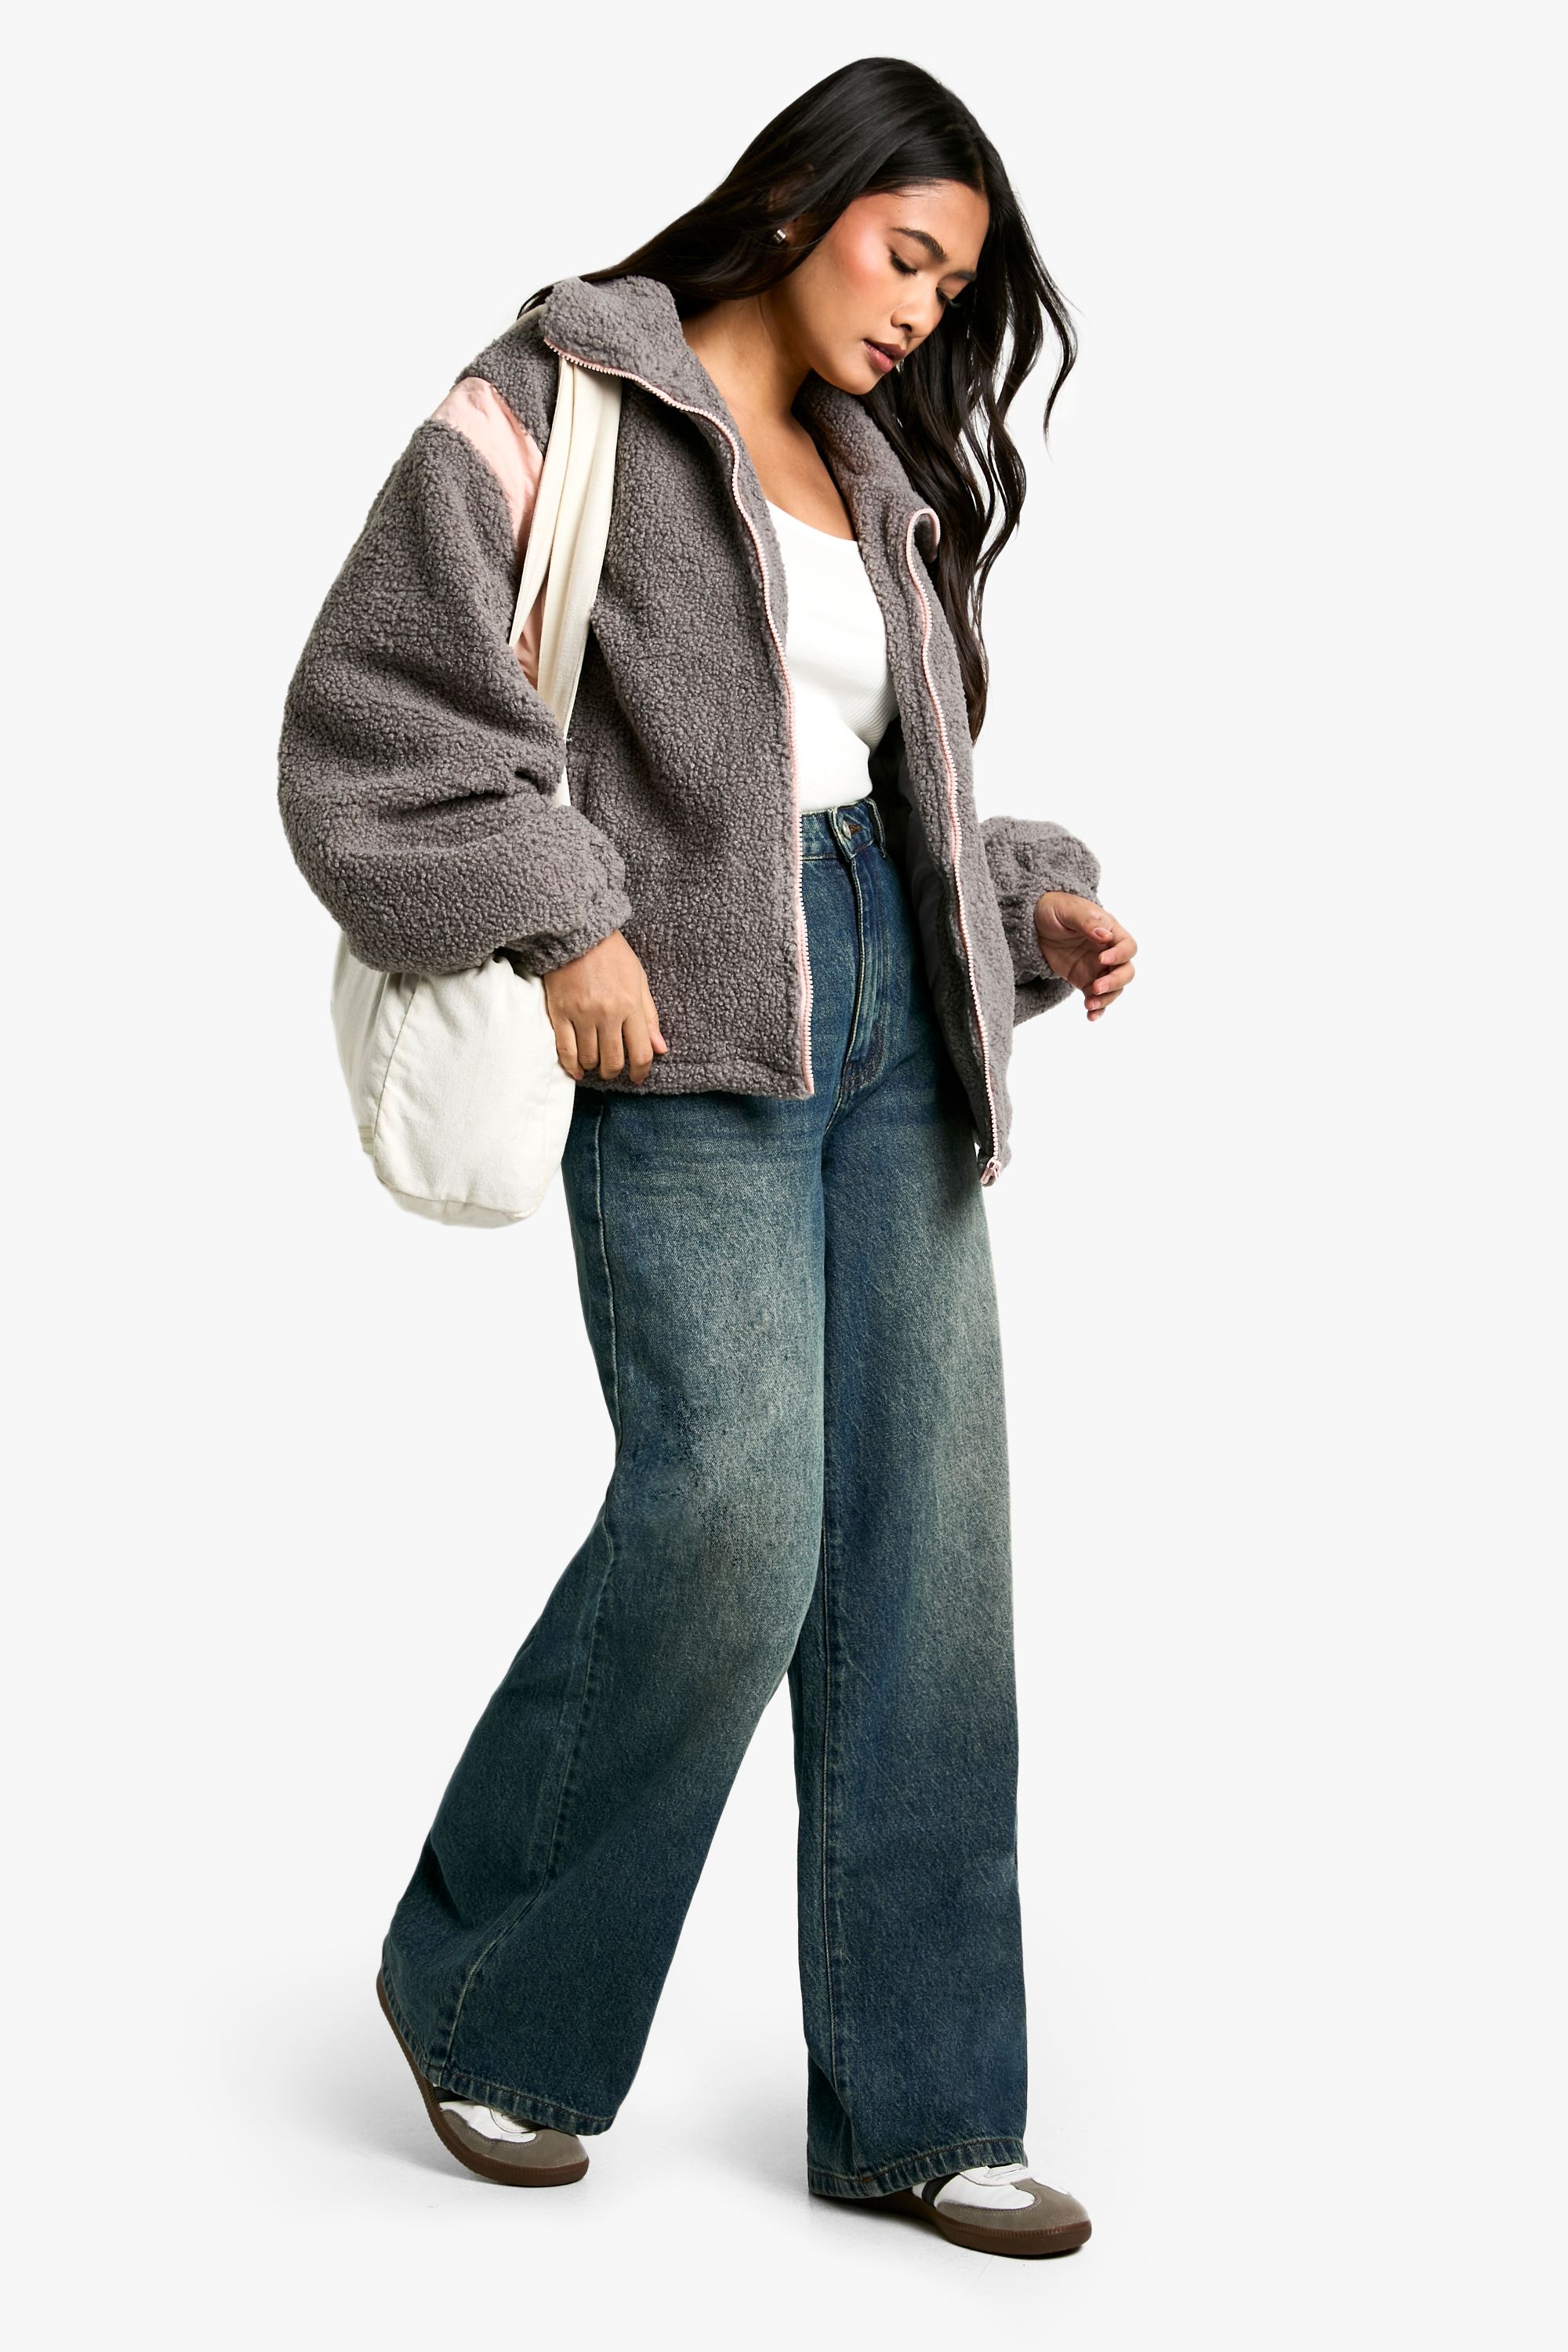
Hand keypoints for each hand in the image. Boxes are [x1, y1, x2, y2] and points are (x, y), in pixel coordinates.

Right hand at [542, 930, 668, 1081]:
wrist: (578, 932)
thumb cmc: (612, 954)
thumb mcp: (639, 980)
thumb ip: (649, 1016)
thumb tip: (660, 1048)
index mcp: (630, 1005)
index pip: (641, 1052)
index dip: (641, 1071)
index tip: (638, 1077)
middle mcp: (607, 1013)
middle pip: (613, 1060)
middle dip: (614, 1072)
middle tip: (613, 1070)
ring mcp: (581, 1014)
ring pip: (589, 1058)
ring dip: (594, 1068)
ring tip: (595, 1064)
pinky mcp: (559, 1012)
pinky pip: (565, 1050)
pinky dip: (572, 1066)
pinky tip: (577, 1071)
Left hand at [1034, 892, 1137, 1021]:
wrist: (1034, 921)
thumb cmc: (1055, 908)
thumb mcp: (1068, 910)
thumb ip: (1087, 922)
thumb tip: (1105, 935)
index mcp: (1110, 931)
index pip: (1127, 947)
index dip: (1119, 956)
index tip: (1101, 959)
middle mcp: (1108, 951)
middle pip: (1126, 971)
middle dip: (1115, 982)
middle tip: (1096, 987)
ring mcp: (1097, 968)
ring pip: (1114, 988)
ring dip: (1106, 999)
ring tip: (1089, 1004)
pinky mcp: (1084, 980)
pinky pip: (1096, 997)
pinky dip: (1096, 1009)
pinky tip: (1090, 1016)